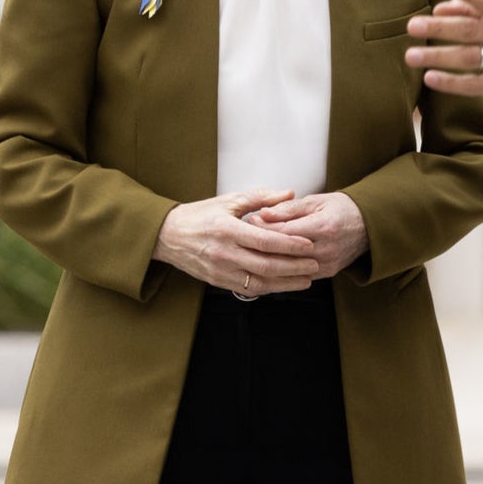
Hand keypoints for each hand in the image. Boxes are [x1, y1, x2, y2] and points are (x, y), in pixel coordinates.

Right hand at [152, 190, 317, 297]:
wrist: (168, 236)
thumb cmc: (199, 216)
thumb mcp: (228, 200)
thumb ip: (260, 198)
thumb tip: (288, 193)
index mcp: (227, 229)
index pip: (265, 240)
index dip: (289, 244)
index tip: (308, 245)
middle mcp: (224, 253)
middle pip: (266, 265)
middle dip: (294, 267)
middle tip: (314, 265)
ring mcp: (221, 270)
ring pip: (260, 282)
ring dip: (286, 283)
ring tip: (306, 279)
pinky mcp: (219, 282)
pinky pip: (249, 290)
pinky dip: (270, 288)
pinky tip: (284, 284)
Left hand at [248, 189, 368, 278]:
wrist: (368, 226)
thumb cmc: (342, 209)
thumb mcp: (316, 200)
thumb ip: (289, 208)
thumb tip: (263, 213)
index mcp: (324, 227)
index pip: (285, 231)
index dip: (264, 226)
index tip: (250, 220)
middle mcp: (326, 249)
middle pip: (285, 251)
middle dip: (263, 244)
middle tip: (247, 235)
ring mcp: (327, 264)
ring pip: (290, 267)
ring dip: (270, 258)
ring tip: (256, 247)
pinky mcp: (327, 273)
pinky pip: (299, 275)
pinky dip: (283, 269)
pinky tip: (271, 261)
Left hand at [406, 0, 482, 103]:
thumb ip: (474, 9)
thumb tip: (440, 8)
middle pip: (470, 30)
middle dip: (439, 28)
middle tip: (412, 26)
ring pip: (469, 58)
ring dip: (438, 56)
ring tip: (411, 56)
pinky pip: (475, 84)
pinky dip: (451, 82)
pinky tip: (431, 78)